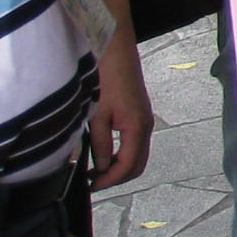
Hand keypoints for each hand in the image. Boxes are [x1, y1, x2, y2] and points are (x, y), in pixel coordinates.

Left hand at [88, 31, 153, 187]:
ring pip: (137, 154)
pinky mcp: (139, 113)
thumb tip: (99, 167)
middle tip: (93, 181)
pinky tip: (103, 151)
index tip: (90, 186)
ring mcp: (145, 119)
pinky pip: (135, 142)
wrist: (116, 49)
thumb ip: (99, 144)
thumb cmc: (106, 77)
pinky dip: (121, 153)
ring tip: (95, 169)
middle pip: (137, 164)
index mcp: (137, 127)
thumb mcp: (97, 115)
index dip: (109, 180)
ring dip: (119, 166)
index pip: (127, 166)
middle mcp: (146, 125)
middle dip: (117, 177)